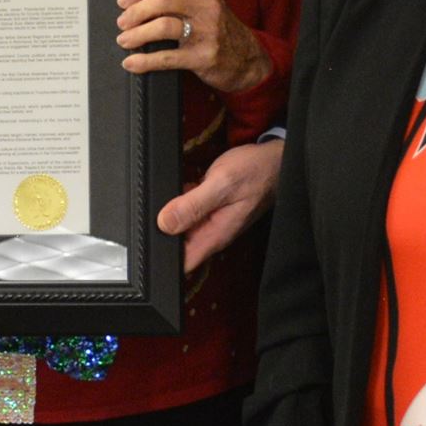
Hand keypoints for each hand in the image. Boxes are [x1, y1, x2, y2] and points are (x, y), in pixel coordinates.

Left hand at [115, 0, 271, 92]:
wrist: (248, 60)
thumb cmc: (218, 31)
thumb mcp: (205, 6)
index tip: (123, 1)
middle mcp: (206, 7)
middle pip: (161, 0)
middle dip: (135, 12)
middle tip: (122, 22)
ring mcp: (206, 32)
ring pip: (163, 26)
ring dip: (137, 34)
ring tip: (125, 40)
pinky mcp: (203, 57)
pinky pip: (167, 58)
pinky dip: (144, 61)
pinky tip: (132, 63)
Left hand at [156, 138, 281, 269]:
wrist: (275, 161)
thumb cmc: (256, 172)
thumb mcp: (221, 184)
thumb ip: (192, 204)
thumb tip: (164, 223)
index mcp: (215, 235)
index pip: (183, 264)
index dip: (164, 258)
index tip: (150, 241)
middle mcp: (213, 233)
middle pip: (178, 246)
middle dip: (163, 232)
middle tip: (154, 211)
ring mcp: (212, 222)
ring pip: (181, 228)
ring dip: (170, 215)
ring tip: (168, 196)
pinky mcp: (211, 210)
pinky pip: (189, 213)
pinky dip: (180, 204)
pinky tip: (179, 189)